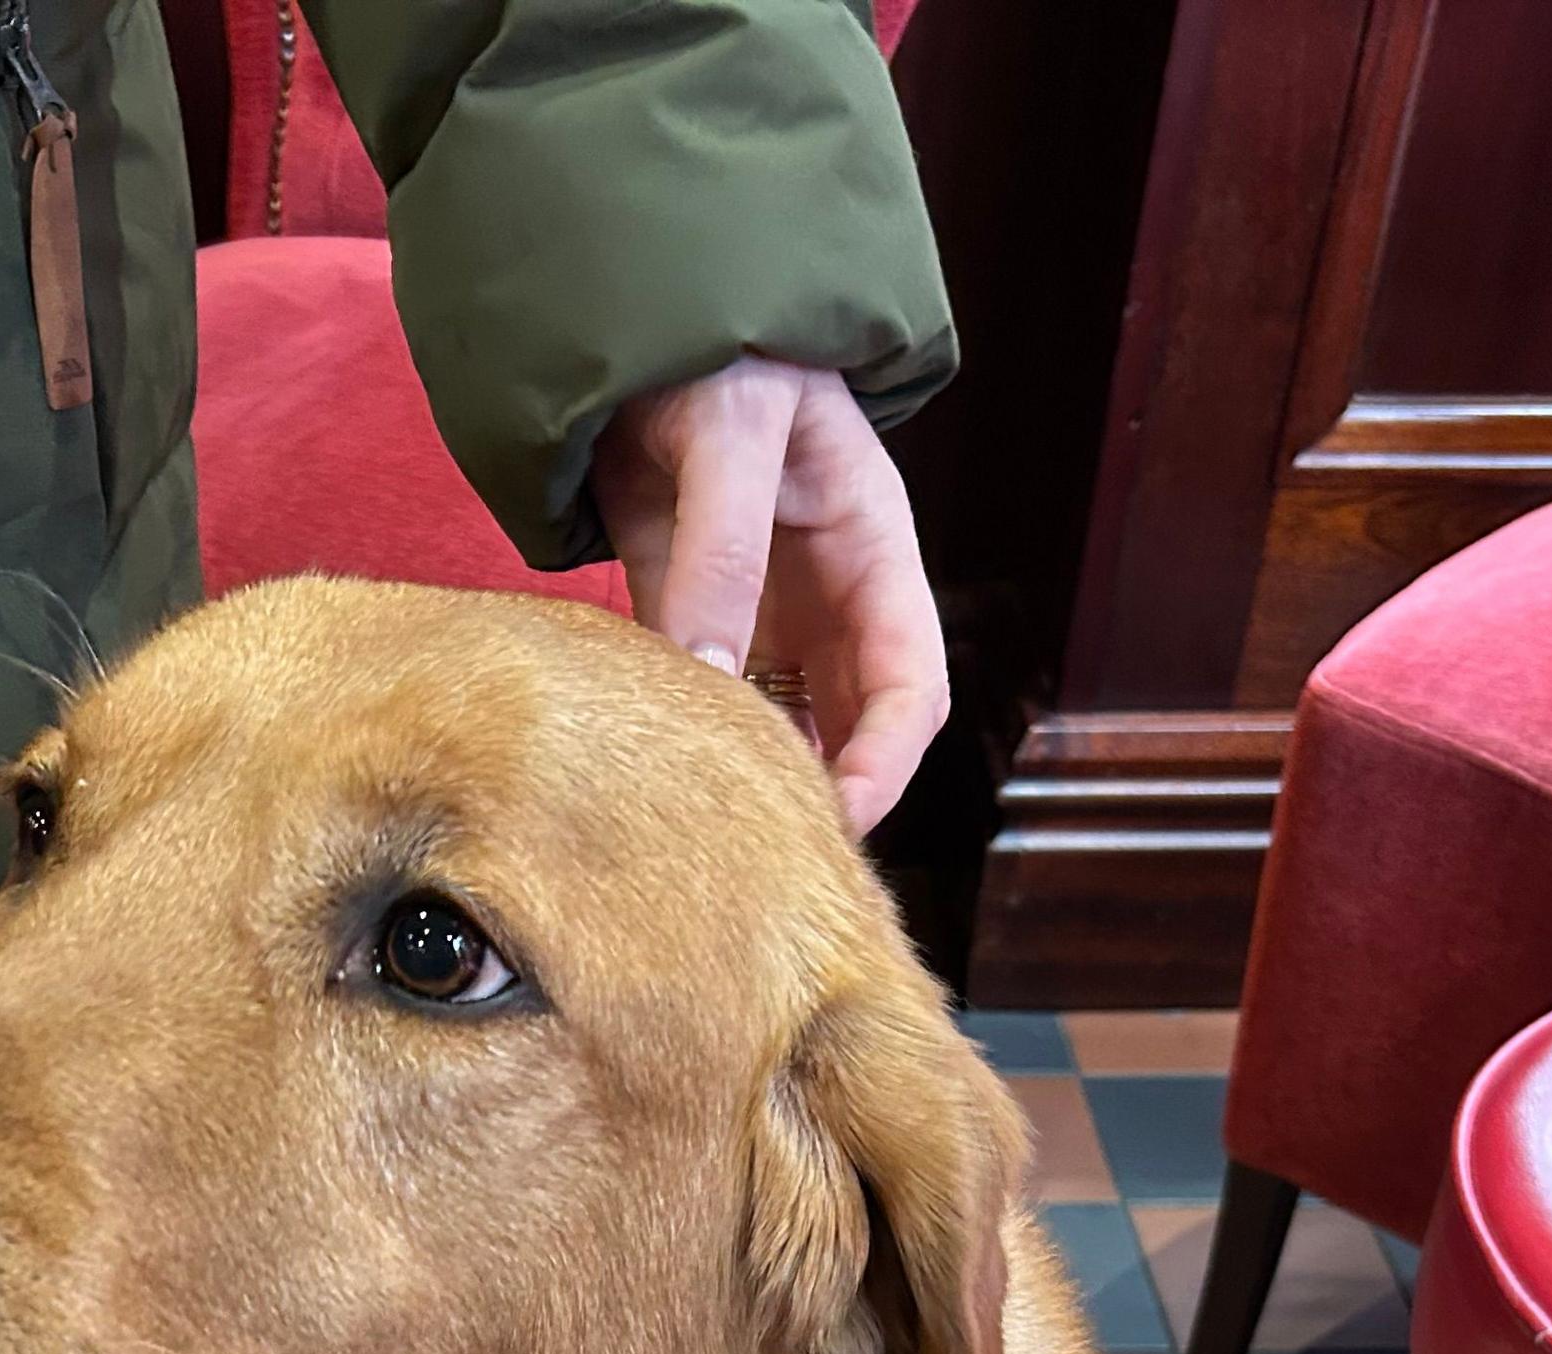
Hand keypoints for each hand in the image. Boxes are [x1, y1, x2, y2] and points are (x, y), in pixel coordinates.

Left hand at [594, 358, 948, 835]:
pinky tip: (650, 770)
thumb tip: (708, 677)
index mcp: (872, 554)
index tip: (832, 821)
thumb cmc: (718, 347)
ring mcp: (757, 606)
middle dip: (817, 793)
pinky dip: (683, 732)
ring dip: (751, 773)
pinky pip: (697, 688)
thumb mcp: (730, 435)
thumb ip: (721, 553)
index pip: (911, 687)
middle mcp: (824, 596)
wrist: (640, 300)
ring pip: (775, 719)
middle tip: (757, 854)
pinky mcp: (687, 604)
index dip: (884, 763)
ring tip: (703, 830)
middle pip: (848, 724)